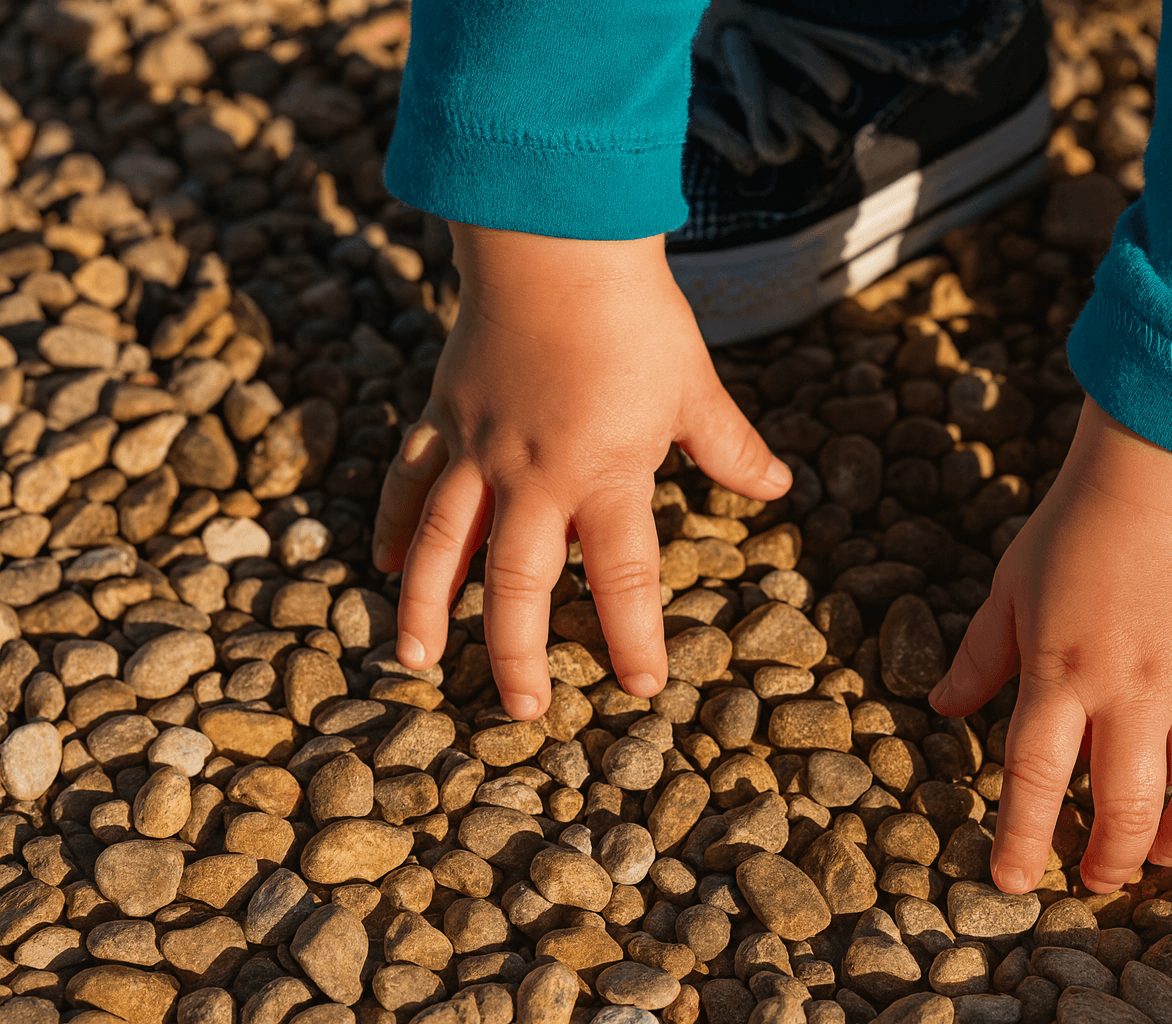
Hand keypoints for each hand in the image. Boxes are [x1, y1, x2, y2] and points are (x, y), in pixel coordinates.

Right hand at [373, 225, 790, 717]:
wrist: (557, 240)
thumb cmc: (635, 316)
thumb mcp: (694, 388)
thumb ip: (731, 449)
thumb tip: (777, 488)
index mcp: (605, 476)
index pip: (623, 578)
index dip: (634, 638)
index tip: (642, 686)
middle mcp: (534, 478)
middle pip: (517, 584)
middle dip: (517, 654)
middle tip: (520, 710)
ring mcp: (478, 452)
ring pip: (442, 546)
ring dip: (427, 609)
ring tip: (416, 664)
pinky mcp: (442, 419)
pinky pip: (408, 481)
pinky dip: (390, 523)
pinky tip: (378, 564)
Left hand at [930, 397, 1171, 893]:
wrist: (1171, 480)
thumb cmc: (1079, 533)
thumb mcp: (1011, 590)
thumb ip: (981, 656)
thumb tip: (941, 706)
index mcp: (1060, 672)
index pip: (1035, 777)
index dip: (1022, 839)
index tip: (1013, 882)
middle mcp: (1129, 690)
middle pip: (1123, 806)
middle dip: (1109, 859)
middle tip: (1098, 876)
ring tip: (1160, 854)